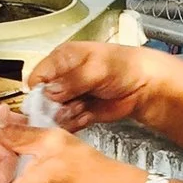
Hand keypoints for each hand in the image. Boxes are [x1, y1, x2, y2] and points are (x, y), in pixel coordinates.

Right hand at [28, 42, 157, 130]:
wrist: (144, 86)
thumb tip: (50, 91)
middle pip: (43, 99)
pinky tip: (87, 115)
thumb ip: (72, 80)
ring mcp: (70, 96)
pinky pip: (68, 123)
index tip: (48, 101)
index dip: (38, 92)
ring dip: (67, 115)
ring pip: (54, 113)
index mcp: (62, 59)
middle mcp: (62, 78)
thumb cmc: (124, 67)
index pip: (37, 77)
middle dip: (55, 107)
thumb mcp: (97, 68)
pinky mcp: (78, 112)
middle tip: (72, 104)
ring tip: (84, 107)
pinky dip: (75, 123)